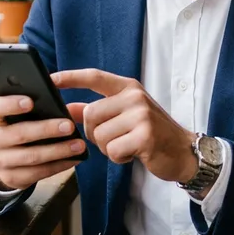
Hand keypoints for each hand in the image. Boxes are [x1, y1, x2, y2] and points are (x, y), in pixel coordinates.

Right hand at [0, 95, 86, 191]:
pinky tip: (74, 158)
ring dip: (58, 150)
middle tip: (69, 125)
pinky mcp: (12, 178)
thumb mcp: (16, 113)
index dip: (10, 104)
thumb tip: (55, 95)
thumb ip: (29, 104)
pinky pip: (38, 173)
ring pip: (31, 156)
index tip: (31, 102)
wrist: (3, 156)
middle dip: (46, 129)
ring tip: (79, 145)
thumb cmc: (17, 124)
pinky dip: (59, 165)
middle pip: (19, 134)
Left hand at [53, 69, 196, 183]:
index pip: (94, 76)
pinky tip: (133, 154)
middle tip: (112, 139)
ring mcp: (141, 115)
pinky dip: (118, 158)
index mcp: (128, 87)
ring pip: (99, 135)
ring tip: (127, 145)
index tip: (49, 79)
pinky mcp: (145, 135)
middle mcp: (134, 96)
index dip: (70, 77)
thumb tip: (66, 108)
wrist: (183, 151)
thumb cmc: (151, 133)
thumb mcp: (125, 115)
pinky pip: (112, 150)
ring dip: (108, 148)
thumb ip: (98, 110)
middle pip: (90, 115)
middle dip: (93, 133)